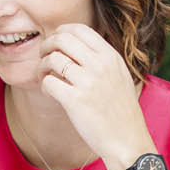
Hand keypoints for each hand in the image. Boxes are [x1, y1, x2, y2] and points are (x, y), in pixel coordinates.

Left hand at [36, 24, 152, 169]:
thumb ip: (103, 59)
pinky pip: (48, 82)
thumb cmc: (121, 111)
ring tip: (44, 76)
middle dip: (47, 45)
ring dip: (42, 66)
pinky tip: (49, 92)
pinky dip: (44, 85)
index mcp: (111, 56)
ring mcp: (88, 82)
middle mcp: (100, 65)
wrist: (127, 140)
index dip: (62, 31)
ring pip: (52, 59)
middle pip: (62, 39)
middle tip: (44, 56)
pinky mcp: (75, 101)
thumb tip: (78, 44)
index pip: (80, 29)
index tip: (55, 41)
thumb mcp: (120, 76)